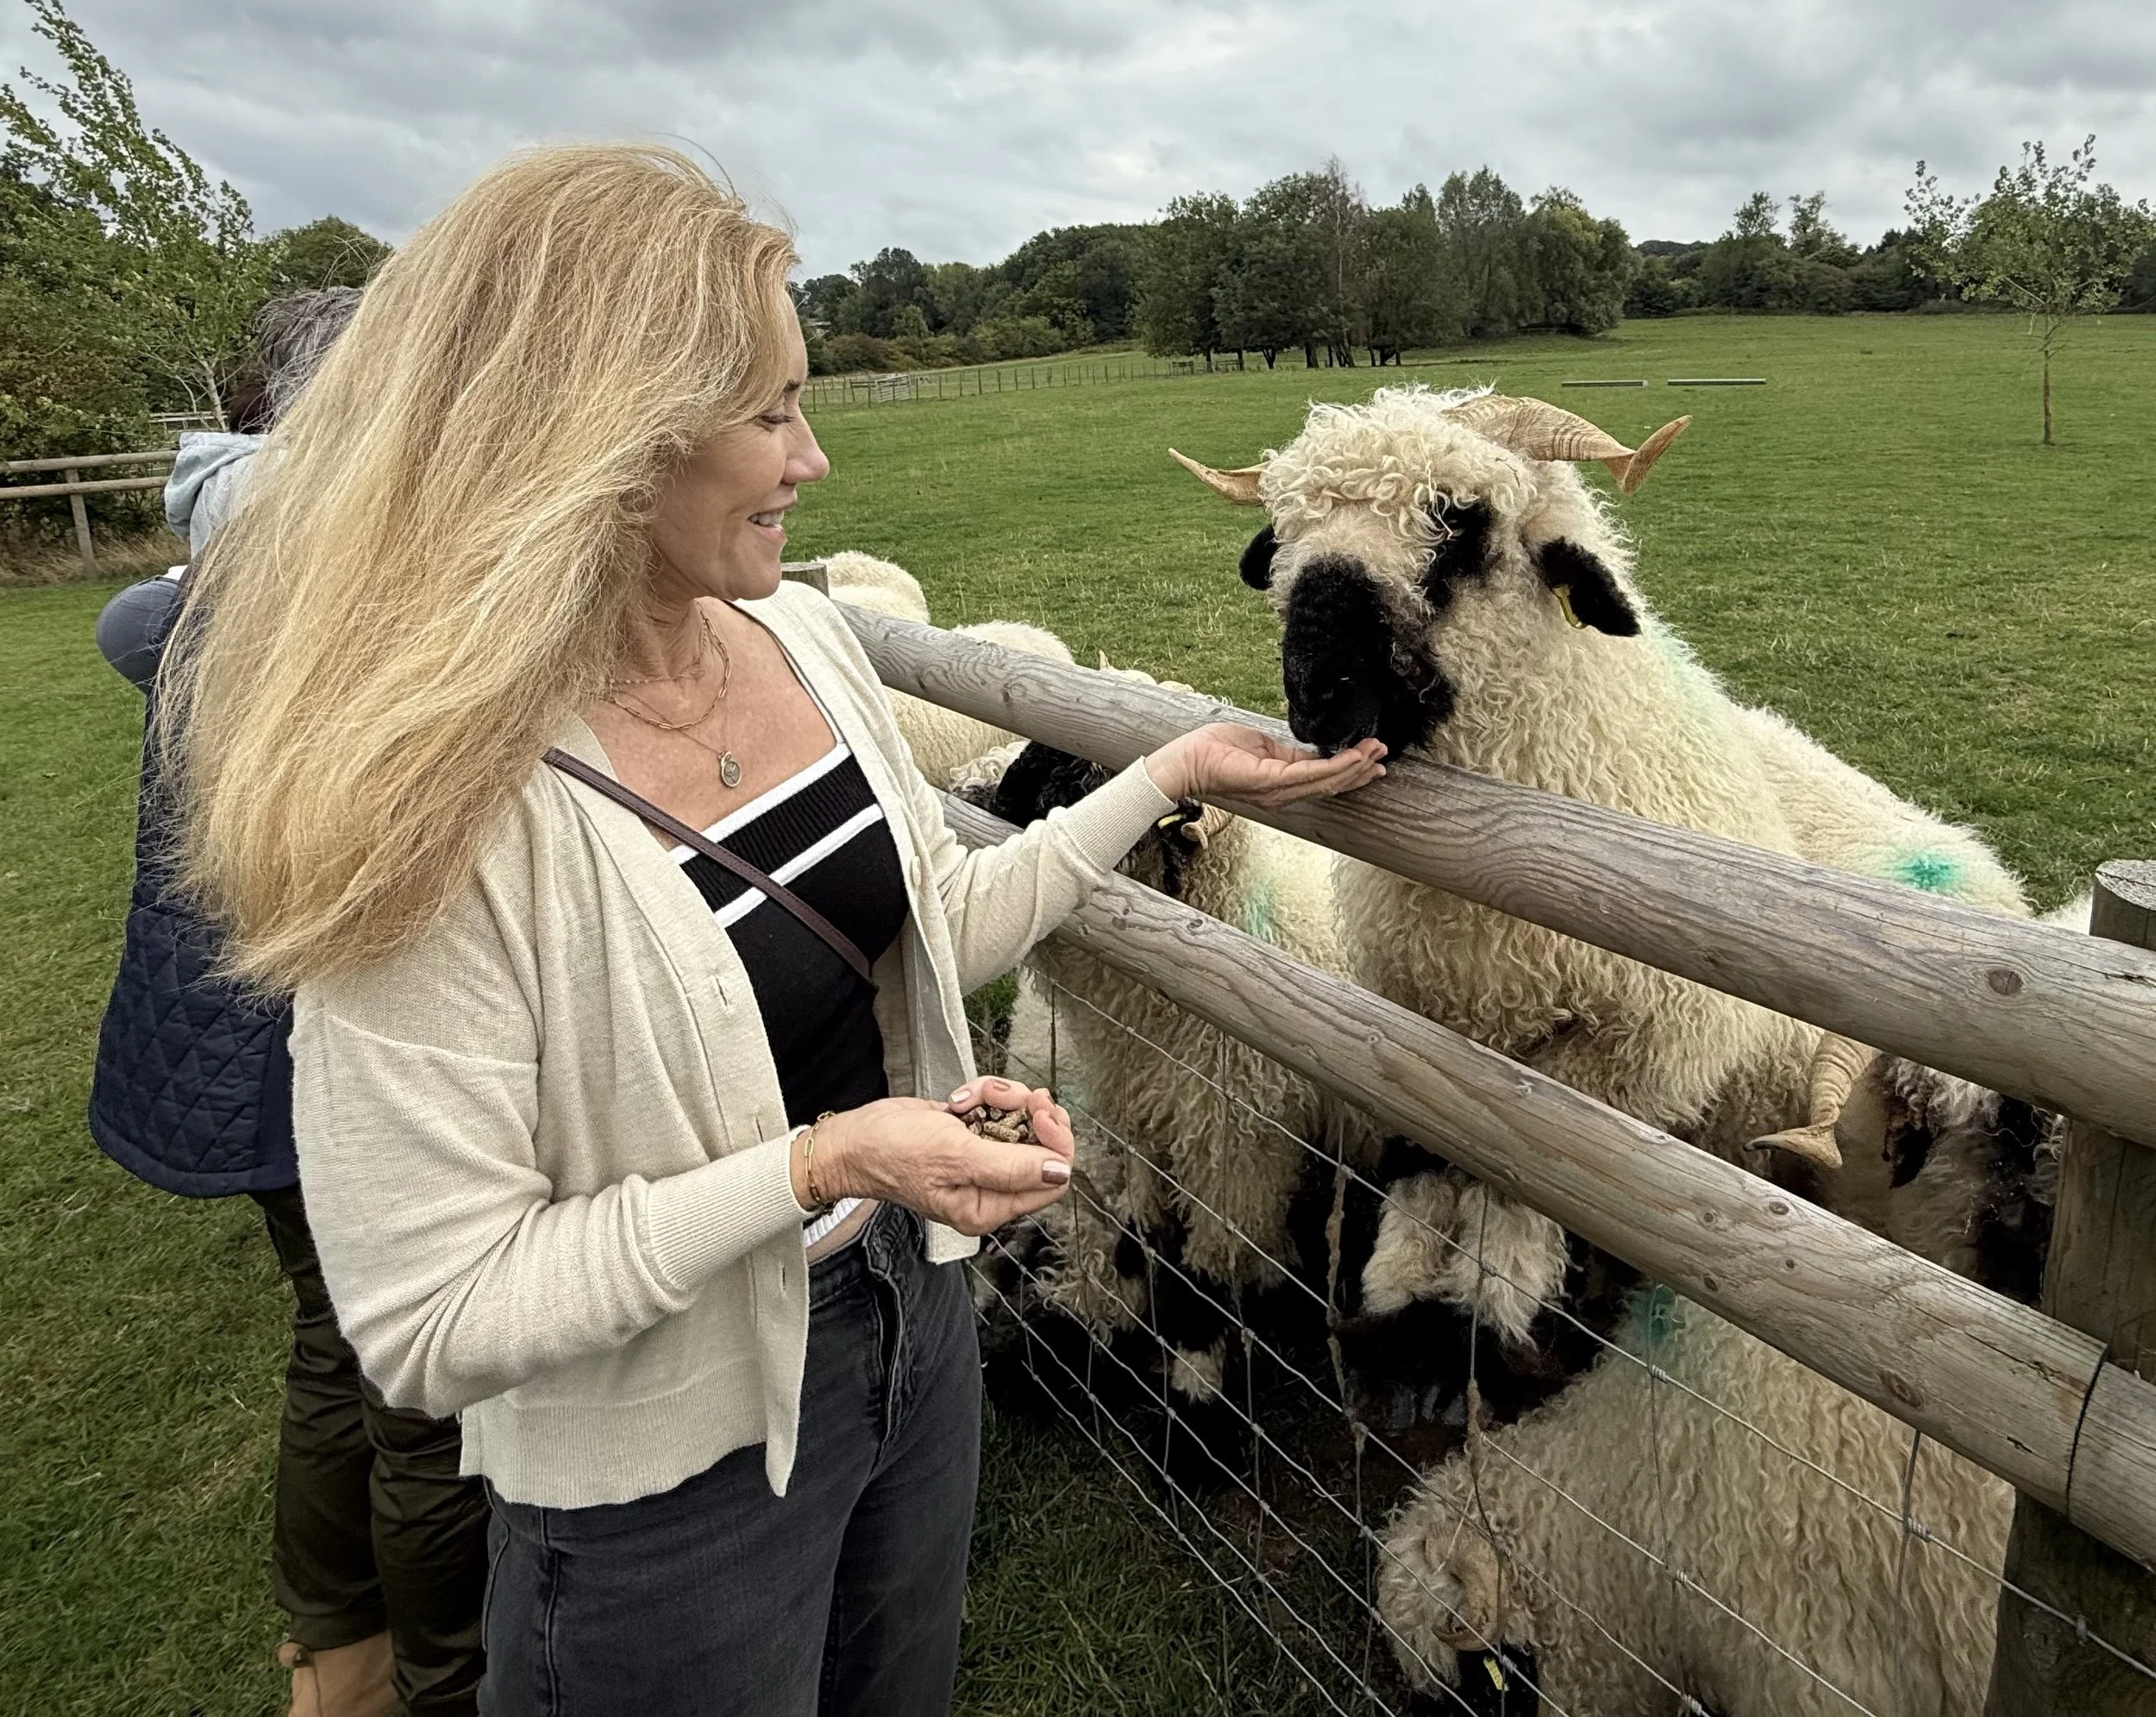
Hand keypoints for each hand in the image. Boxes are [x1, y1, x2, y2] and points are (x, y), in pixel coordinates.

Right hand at [793, 1077, 1074, 1236]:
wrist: (854, 1138)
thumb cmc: (891, 1155)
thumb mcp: (955, 1157)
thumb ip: (1012, 1166)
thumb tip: (1060, 1171)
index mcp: (990, 1206)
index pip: (1052, 1179)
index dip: (1056, 1142)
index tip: (1042, 1113)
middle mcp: (990, 1184)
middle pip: (1043, 1144)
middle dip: (1029, 1111)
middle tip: (1015, 1095)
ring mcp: (982, 1156)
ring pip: (1020, 1117)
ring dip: (1001, 1097)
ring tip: (970, 1099)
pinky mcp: (971, 1132)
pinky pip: (997, 1106)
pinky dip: (983, 1094)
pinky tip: (958, 1100)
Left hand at [1144, 722, 1385, 807]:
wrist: (1188, 759)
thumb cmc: (1216, 750)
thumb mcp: (1262, 748)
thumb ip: (1287, 753)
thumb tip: (1310, 752)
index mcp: (1281, 785)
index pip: (1323, 780)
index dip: (1349, 770)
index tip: (1371, 757)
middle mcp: (1284, 794)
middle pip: (1331, 785)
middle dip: (1359, 770)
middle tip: (1383, 755)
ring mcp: (1278, 791)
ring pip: (1326, 781)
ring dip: (1354, 766)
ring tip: (1375, 752)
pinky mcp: (1271, 781)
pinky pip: (1311, 774)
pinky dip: (1335, 765)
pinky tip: (1353, 755)